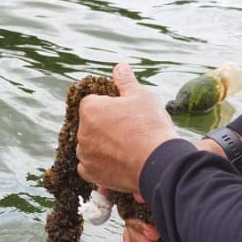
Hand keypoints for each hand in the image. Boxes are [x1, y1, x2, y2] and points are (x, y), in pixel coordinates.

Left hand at [77, 63, 178, 194]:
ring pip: (91, 145)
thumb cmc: (150, 125)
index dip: (110, 106)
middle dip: (106, 126)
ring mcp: (85, 154)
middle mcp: (82, 132)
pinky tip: (119, 162)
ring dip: (103, 146)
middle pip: (92, 125)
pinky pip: (91, 166)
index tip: (126, 114)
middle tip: (130, 131)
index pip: (93, 102)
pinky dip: (101, 164)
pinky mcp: (91, 174)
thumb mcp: (141, 96)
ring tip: (127, 148)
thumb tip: (120, 67)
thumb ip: (126, 81)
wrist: (159, 162)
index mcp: (90, 109)